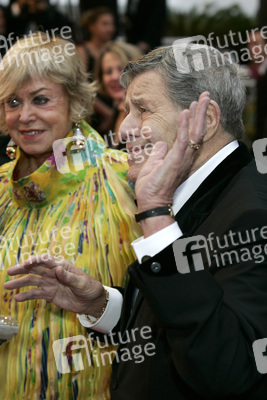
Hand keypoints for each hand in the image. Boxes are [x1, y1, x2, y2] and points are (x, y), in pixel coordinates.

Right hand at [4, 255, 105, 315]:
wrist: (91, 301)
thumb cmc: (89, 288)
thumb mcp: (82, 282)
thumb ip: (70, 277)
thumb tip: (58, 270)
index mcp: (61, 265)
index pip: (46, 260)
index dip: (36, 260)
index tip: (26, 264)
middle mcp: (53, 273)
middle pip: (35, 268)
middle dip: (22, 269)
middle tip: (10, 272)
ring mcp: (50, 283)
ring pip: (32, 281)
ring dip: (19, 283)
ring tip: (7, 286)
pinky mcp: (49, 294)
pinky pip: (35, 294)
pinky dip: (26, 296)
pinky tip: (16, 298)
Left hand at [135, 92, 209, 211]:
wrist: (150, 202)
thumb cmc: (151, 187)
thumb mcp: (153, 165)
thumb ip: (158, 153)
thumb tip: (160, 144)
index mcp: (180, 156)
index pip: (190, 134)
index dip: (194, 119)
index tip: (195, 104)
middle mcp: (185, 156)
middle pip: (197, 130)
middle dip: (202, 112)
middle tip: (206, 95)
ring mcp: (182, 158)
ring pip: (195, 132)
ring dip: (198, 114)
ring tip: (202, 98)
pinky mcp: (176, 160)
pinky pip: (183, 140)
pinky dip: (185, 125)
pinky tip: (186, 112)